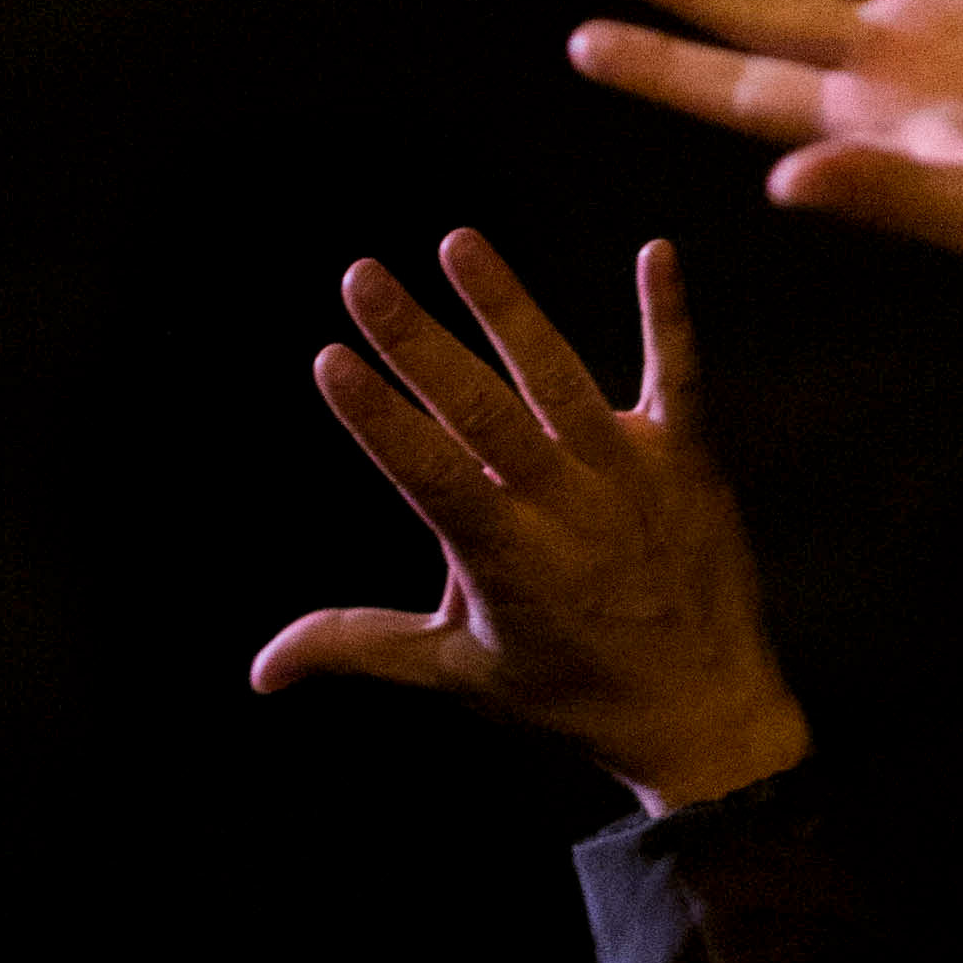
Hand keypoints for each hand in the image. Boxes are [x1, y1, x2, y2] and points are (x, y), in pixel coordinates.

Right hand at [251, 231, 808, 808]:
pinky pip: (680, 378)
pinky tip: (657, 251)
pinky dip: (668, 316)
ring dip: (506, 308)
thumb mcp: (458, 672)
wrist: (704, 717)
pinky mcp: (686, 461)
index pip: (428, 474)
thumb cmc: (570, 696)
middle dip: (417, 342)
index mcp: (503, 557)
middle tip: (361, 276)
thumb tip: (258, 671)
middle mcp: (564, 508)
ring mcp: (626, 477)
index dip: (378, 418)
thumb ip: (358, 646)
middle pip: (480, 412)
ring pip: (557, 379)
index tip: (330, 358)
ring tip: (458, 244)